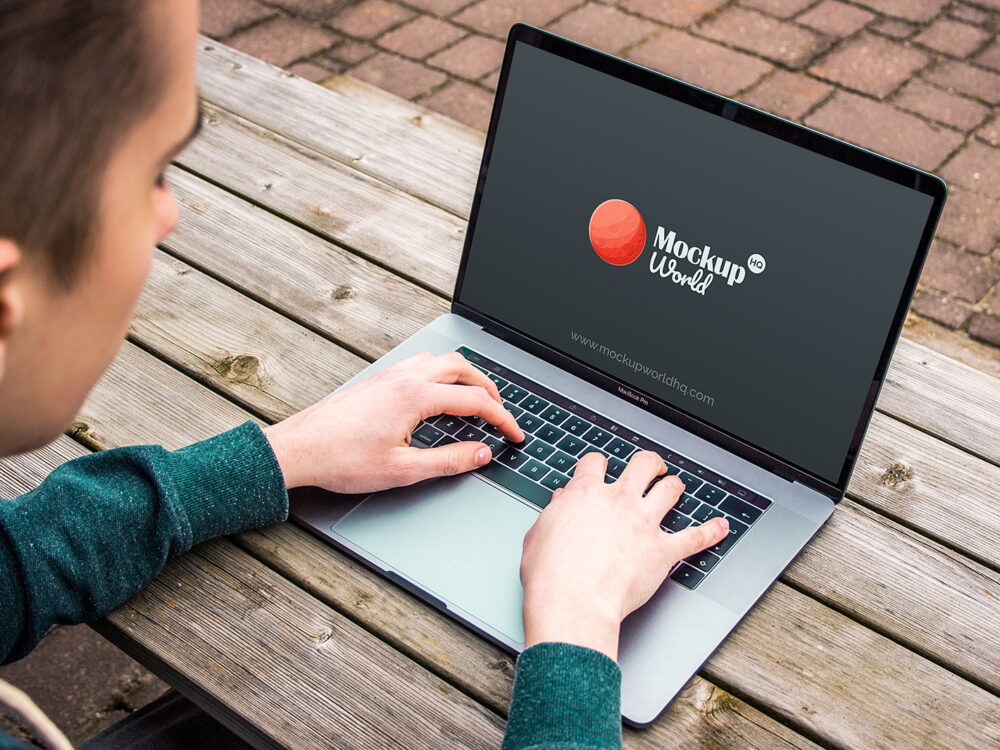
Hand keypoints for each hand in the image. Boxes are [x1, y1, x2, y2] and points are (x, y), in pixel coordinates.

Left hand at [262, 351, 524, 492]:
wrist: (298, 449)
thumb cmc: (341, 459)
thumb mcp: (402, 470)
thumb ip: (448, 461)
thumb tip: (480, 454)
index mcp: (416, 397)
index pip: (474, 402)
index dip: (502, 419)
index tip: (514, 434)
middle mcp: (404, 378)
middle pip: (462, 368)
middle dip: (488, 388)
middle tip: (499, 412)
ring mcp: (389, 375)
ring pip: (439, 360)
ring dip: (464, 375)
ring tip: (473, 398)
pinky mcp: (376, 380)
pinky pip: (419, 364)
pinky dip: (440, 373)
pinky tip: (436, 393)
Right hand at [519, 450, 728, 660]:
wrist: (572, 602)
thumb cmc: (550, 575)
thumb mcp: (538, 534)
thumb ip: (554, 513)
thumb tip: (561, 502)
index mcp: (586, 494)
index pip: (596, 463)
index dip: (599, 465)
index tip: (601, 470)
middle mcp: (619, 501)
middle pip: (642, 464)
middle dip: (649, 464)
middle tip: (651, 469)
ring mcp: (644, 524)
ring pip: (670, 490)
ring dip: (674, 487)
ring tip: (675, 488)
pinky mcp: (662, 551)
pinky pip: (696, 537)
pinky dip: (711, 532)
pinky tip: (721, 527)